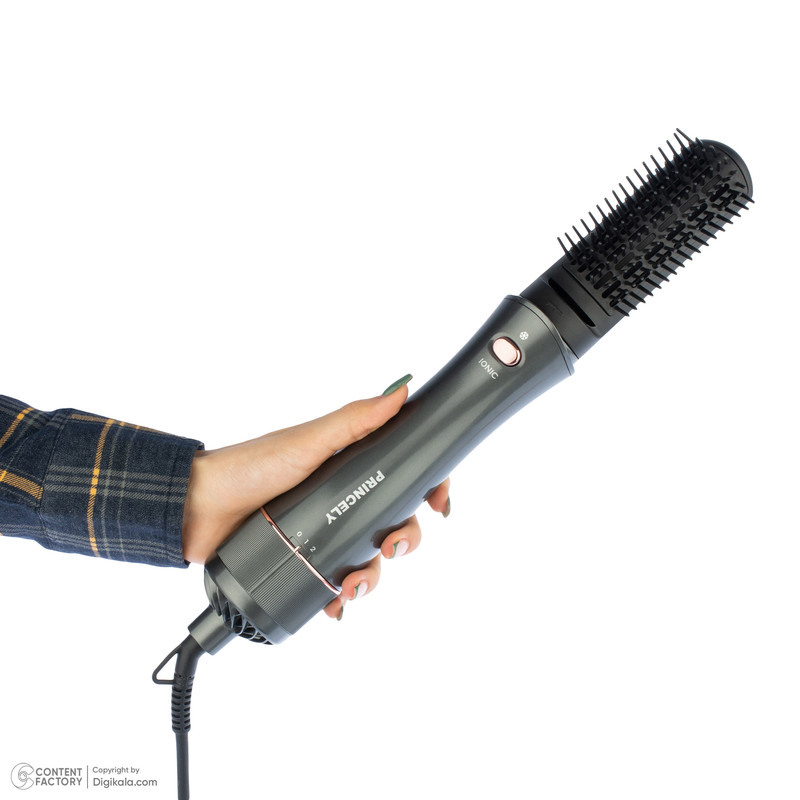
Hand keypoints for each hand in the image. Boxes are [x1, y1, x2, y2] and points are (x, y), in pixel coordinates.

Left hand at [181, 380, 450, 618]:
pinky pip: (334, 583)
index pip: (402, 475)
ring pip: (368, 558)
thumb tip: (399, 391)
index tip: (439, 503)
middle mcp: (341, 499)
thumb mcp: (307, 442)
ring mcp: (323, 532)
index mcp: (348, 467)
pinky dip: (342, 597)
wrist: (196, 509)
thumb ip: (354, 421)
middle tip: (393, 546)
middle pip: (393, 522)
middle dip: (404, 539)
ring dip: (372, 576)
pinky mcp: (303, 561)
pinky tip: (337, 603)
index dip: (427, 489)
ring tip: (353, 584)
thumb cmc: (248, 467)